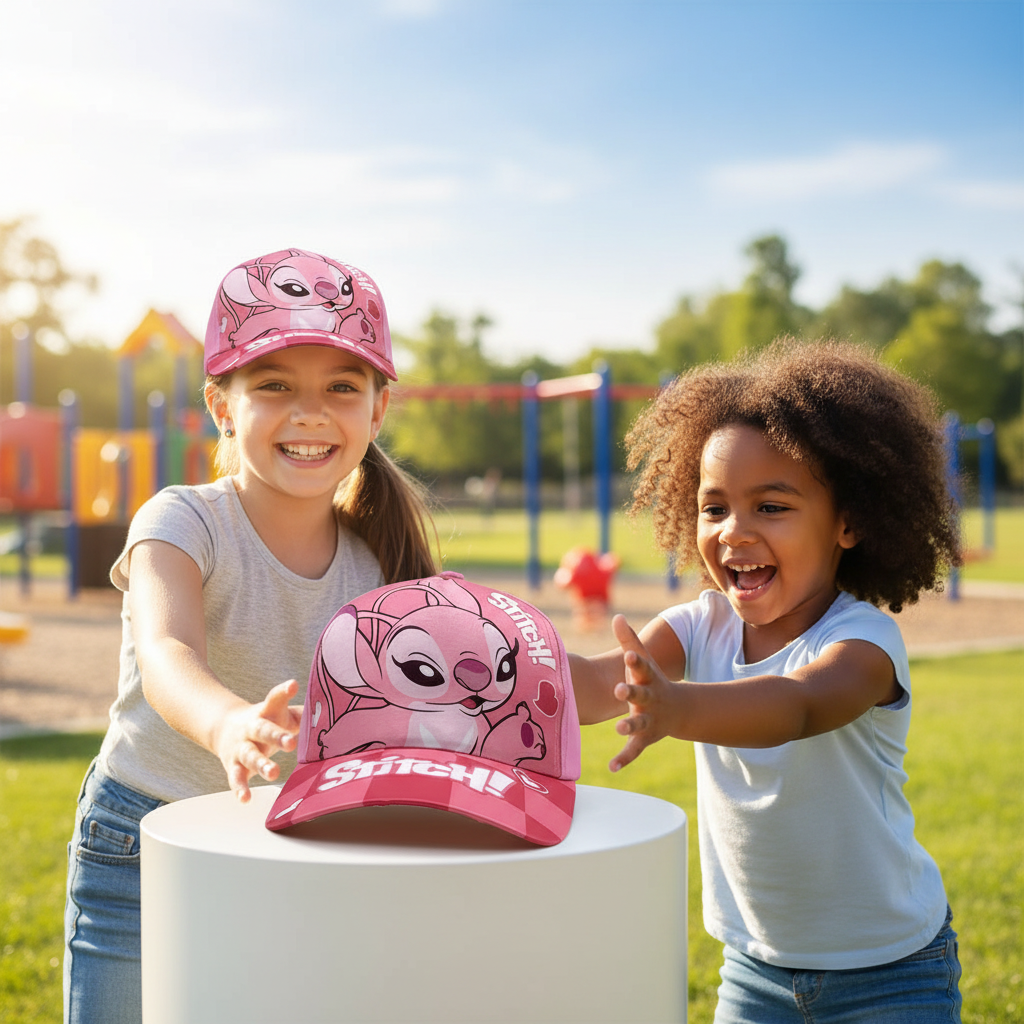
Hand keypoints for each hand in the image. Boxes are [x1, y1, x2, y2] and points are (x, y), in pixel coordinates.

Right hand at [214, 679, 302, 802]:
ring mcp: (241, 747)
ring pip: (249, 755)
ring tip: (274, 773)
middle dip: (276, 736)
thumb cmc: (266, 720)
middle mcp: (251, 728)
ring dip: (261, 764)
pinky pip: (236, 777)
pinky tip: (245, 798)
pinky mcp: (233, 765)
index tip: (293, 685)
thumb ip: (303, 714)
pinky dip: (240, 788)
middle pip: (263, 730)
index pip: (274, 698)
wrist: (223, 726)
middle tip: (291, 743)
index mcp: (267, 711)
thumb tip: (332, 716)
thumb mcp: (282, 712)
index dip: (283, 691)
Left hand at [609, 615, 677, 772]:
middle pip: (641, 694)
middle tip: (619, 690)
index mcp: (648, 678)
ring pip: (639, 723)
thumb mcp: (644, 661)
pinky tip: (612, 767)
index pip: (642, 667)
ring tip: (619, 727)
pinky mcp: (645, 737)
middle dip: (630, 692)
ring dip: (629, 725)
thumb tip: (617, 616)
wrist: (678, 710)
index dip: (636, 660)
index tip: (628, 654)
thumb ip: (629, 640)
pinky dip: (624, 759)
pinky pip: (634, 749)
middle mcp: (650, 699)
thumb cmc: (652, 681)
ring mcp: (649, 719)